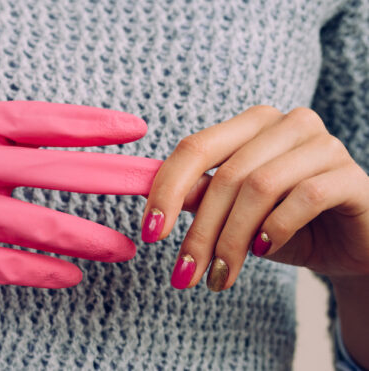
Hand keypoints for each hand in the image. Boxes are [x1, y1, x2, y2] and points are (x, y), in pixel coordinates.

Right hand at [0, 99, 160, 293]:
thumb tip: (34, 136)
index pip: (47, 121)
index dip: (96, 126)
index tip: (138, 128)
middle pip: (59, 171)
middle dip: (116, 179)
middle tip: (162, 185)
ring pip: (37, 224)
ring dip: (88, 235)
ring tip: (129, 245)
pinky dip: (37, 271)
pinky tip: (70, 277)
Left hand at [141, 105, 368, 290]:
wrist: (352, 246)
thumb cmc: (288, 226)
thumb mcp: (235, 214)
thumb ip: (202, 198)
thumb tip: (161, 199)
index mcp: (251, 125)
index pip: (195, 148)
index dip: (166, 190)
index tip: (150, 233)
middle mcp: (286, 124)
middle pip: (226, 174)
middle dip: (200, 231)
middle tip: (185, 273)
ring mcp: (322, 144)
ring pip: (260, 186)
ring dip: (233, 239)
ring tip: (221, 275)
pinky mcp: (350, 175)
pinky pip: (304, 197)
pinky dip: (276, 228)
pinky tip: (265, 250)